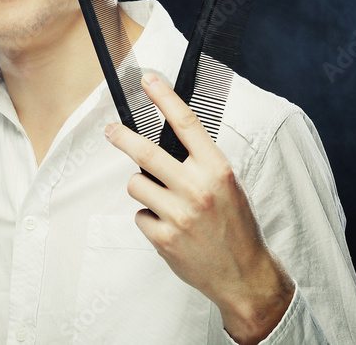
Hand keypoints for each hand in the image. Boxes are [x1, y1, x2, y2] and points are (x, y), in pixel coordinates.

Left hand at [104, 74, 294, 343]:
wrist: (244, 274)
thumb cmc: (236, 226)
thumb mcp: (228, 185)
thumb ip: (200, 163)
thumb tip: (166, 142)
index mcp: (217, 170)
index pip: (187, 124)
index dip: (165, 98)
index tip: (149, 81)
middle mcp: (197, 188)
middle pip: (146, 152)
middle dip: (122, 137)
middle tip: (111, 131)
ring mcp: (178, 215)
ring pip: (137, 184)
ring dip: (143, 188)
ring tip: (163, 202)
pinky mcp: (164, 238)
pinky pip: (140, 216)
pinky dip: (150, 219)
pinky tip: (169, 227)